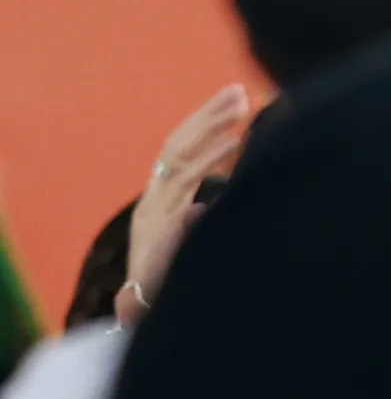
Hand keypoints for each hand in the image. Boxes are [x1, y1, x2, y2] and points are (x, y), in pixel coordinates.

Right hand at [119, 84, 251, 321]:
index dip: (203, 120)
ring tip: (240, 116)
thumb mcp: (188, 234)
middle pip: (176, 146)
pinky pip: (182, 195)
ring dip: (210, 136)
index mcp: (160, 196)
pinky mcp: (159, 232)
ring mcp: (154, 213)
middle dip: (207, 116)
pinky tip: (232, 148)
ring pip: (178, 162)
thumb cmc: (169, 269)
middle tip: (238, 92)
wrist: (143, 306)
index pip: (178, 147)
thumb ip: (198, 211)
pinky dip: (206, 170)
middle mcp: (154, 198)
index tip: (234, 96)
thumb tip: (214, 195)